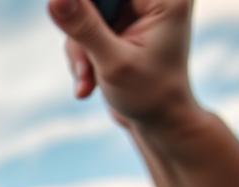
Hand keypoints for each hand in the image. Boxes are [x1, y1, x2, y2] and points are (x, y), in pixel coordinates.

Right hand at [48, 0, 203, 135]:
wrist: (160, 123)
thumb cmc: (149, 95)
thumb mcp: (112, 63)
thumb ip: (84, 27)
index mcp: (164, 0)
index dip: (84, 6)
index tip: (74, 31)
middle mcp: (152, 1)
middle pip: (95, 1)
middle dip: (81, 33)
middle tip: (83, 67)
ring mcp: (136, 13)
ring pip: (85, 15)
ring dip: (79, 50)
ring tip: (87, 80)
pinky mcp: (121, 27)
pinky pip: (86, 29)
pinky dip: (82, 55)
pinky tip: (89, 82)